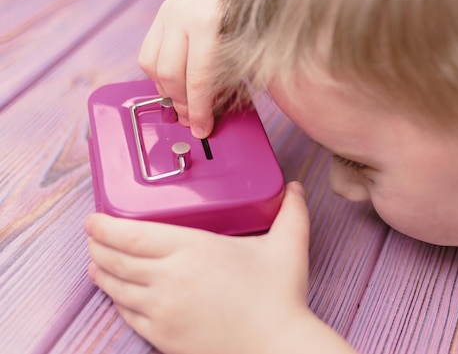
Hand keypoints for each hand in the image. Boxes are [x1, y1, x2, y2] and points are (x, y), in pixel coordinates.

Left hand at [86, 182, 314, 353]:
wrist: (275, 345)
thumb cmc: (279, 296)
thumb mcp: (288, 246)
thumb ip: (291, 212)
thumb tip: (295, 188)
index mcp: (192, 249)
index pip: (131, 235)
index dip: (105, 226)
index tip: (93, 219)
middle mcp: (168, 278)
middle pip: (116, 259)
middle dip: (98, 246)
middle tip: (93, 237)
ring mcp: (162, 310)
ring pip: (116, 287)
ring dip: (101, 271)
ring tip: (96, 262)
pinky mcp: (162, 336)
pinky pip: (127, 314)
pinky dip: (116, 300)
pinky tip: (117, 294)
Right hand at [138, 0, 239, 138]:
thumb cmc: (251, 13)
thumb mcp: (248, 46)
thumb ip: (230, 76)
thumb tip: (215, 110)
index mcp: (207, 22)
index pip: (197, 78)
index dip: (199, 110)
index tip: (202, 128)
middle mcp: (181, 15)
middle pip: (169, 75)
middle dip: (181, 103)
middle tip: (192, 121)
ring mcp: (168, 12)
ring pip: (152, 66)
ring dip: (166, 91)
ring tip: (183, 104)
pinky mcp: (162, 13)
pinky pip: (148, 53)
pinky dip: (158, 74)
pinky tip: (174, 83)